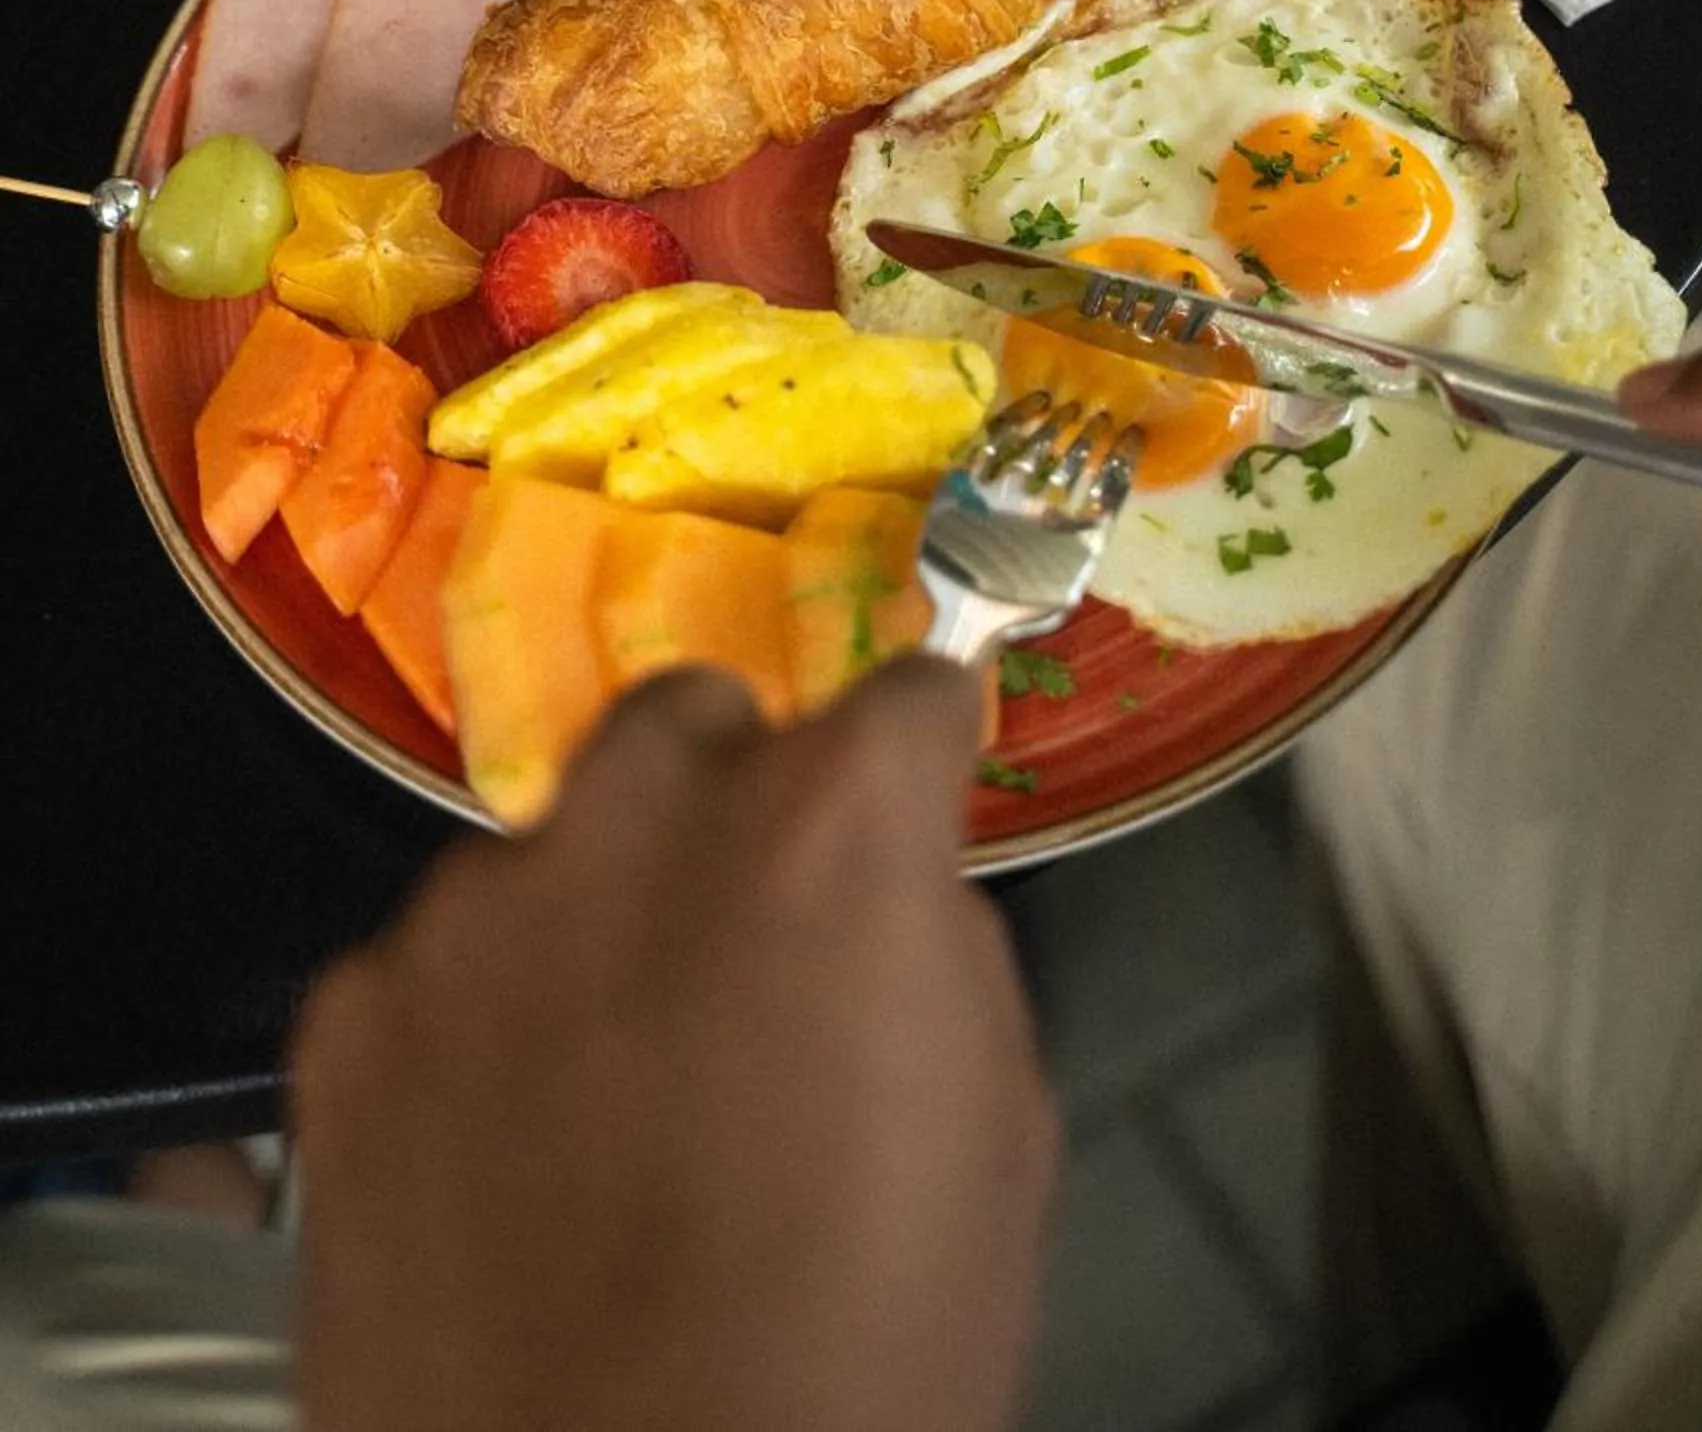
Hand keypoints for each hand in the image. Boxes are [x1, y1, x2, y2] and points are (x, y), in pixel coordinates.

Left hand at [291, 658, 1054, 1431]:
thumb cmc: (858, 1362)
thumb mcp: (995, 1125)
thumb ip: (928, 948)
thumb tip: (889, 897)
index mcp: (828, 831)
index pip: (900, 696)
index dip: (918, 750)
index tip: (914, 779)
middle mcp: (638, 827)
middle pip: (687, 721)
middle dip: (728, 797)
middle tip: (748, 930)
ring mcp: (471, 920)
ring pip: (549, 853)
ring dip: (593, 923)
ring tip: (617, 1088)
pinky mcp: (349, 1026)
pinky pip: (432, 971)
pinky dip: (476, 1028)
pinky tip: (515, 1154)